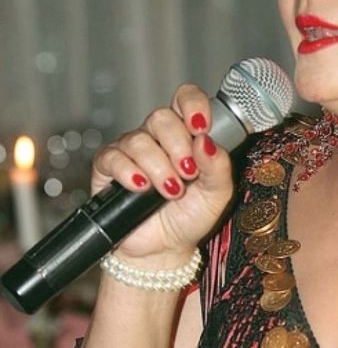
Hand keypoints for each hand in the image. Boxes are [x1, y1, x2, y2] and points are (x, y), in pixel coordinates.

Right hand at [91, 84, 233, 265]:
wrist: (165, 248)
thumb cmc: (191, 216)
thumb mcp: (217, 193)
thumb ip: (219, 166)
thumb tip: (207, 140)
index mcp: (187, 135)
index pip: (186, 99)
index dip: (193, 104)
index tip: (201, 126)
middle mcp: (159, 137)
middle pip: (162, 117)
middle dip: (178, 146)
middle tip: (188, 174)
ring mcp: (132, 150)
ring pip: (140, 140)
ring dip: (159, 168)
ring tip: (171, 192)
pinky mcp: (108, 168)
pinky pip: (113, 158)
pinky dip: (129, 173)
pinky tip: (141, 188)